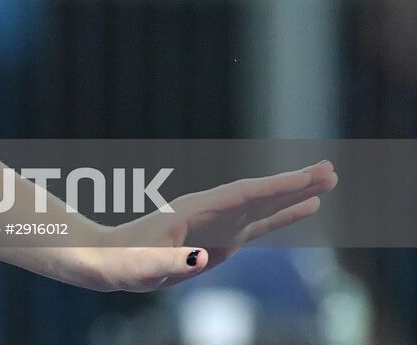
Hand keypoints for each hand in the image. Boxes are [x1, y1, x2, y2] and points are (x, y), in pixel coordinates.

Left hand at [89, 159, 337, 292]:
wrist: (106, 260)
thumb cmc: (120, 263)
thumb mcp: (139, 266)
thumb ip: (168, 262)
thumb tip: (203, 258)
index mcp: (192, 211)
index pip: (242, 195)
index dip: (276, 187)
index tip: (306, 177)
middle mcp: (208, 211)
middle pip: (258, 194)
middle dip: (293, 184)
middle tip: (330, 170)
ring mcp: (216, 223)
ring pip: (263, 205)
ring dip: (294, 194)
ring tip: (327, 182)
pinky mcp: (220, 237)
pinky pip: (259, 222)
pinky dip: (283, 214)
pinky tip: (305, 207)